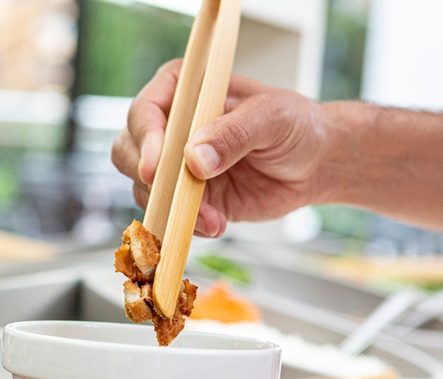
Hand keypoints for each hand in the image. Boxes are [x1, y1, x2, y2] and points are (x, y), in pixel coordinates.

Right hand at [112, 60, 331, 237]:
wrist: (314, 163)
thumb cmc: (295, 125)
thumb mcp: (272, 118)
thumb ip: (234, 133)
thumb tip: (194, 158)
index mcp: (184, 90)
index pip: (145, 111)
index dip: (145, 139)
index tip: (155, 168)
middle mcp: (171, 126)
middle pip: (128, 151)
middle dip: (148, 179)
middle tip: (175, 198)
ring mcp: (174, 164)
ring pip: (143, 188)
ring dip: (171, 208)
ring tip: (214, 219)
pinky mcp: (186, 196)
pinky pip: (168, 213)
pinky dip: (185, 224)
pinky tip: (216, 224)